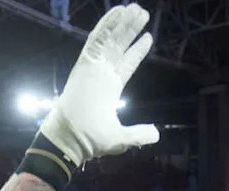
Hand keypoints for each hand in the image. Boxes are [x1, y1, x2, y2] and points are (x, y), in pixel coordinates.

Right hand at [40, 3, 158, 165]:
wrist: (73, 140)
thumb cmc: (92, 141)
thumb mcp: (123, 139)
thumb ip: (139, 134)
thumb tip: (155, 133)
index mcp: (110, 88)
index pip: (127, 63)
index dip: (137, 50)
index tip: (148, 36)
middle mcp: (102, 75)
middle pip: (120, 46)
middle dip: (131, 30)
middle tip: (143, 13)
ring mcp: (93, 68)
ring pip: (110, 40)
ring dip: (122, 24)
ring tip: (136, 8)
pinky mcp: (84, 64)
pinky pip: (97, 40)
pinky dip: (107, 25)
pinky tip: (118, 12)